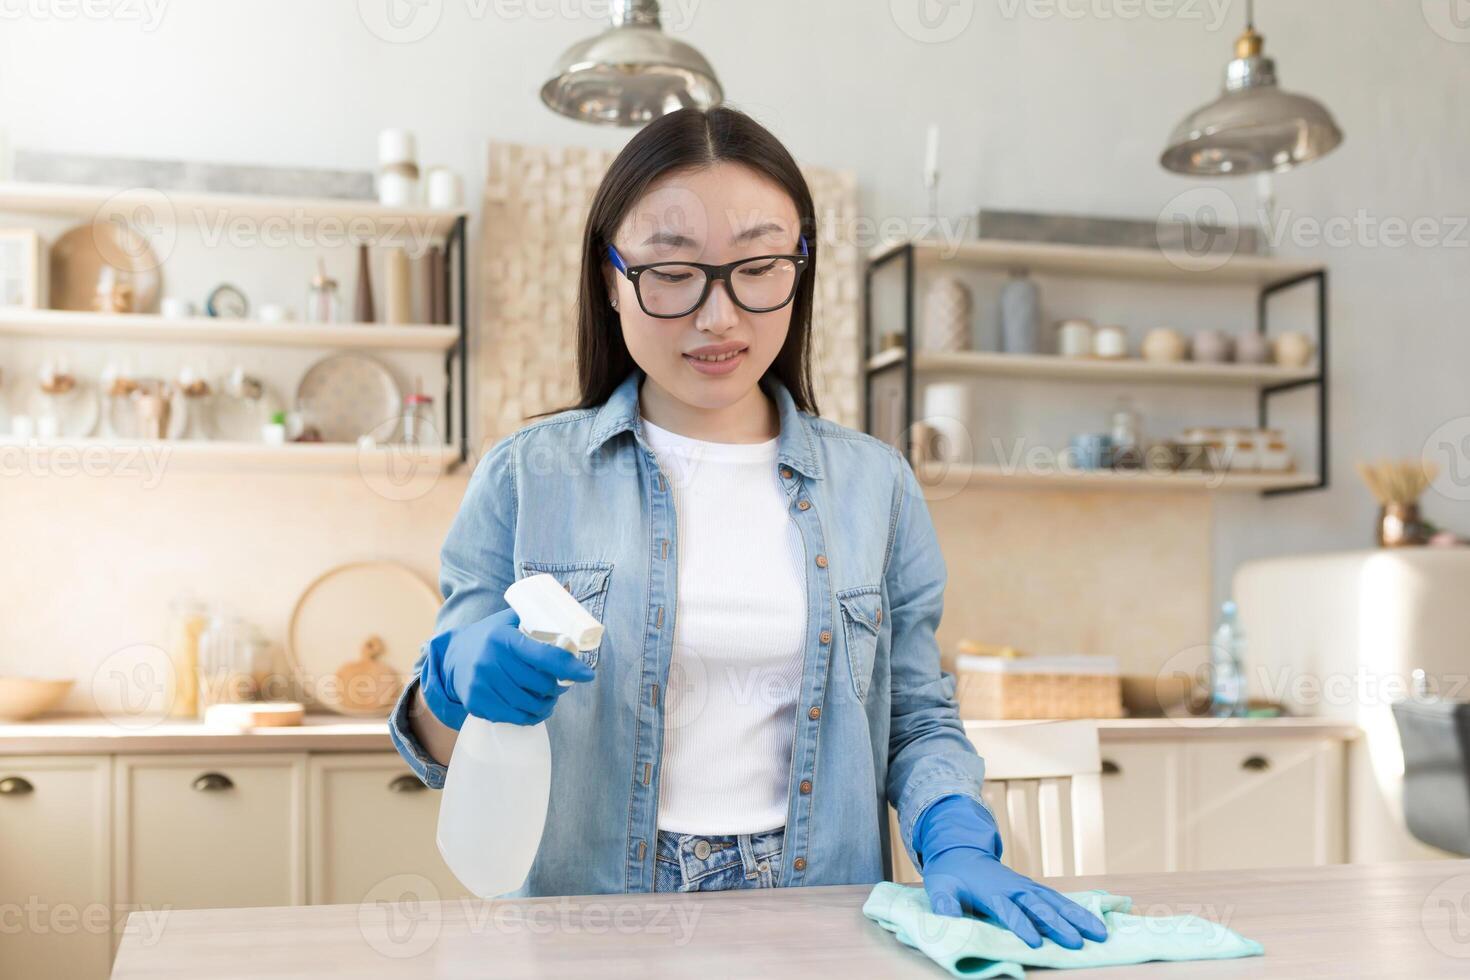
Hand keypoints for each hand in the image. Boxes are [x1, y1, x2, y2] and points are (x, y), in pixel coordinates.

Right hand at [421, 606, 595, 729]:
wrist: (452, 656)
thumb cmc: (490, 637)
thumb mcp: (507, 620)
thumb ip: (535, 613)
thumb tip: (569, 594)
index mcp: (504, 638)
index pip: (544, 656)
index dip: (569, 667)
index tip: (587, 674)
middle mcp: (491, 660)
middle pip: (540, 684)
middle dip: (559, 687)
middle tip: (563, 684)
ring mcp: (482, 683)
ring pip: (529, 704)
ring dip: (547, 704)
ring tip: (550, 698)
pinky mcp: (477, 702)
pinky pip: (513, 716)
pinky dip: (530, 716)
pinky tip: (535, 710)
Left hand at [914, 795, 1106, 949]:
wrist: (961, 853)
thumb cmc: (951, 876)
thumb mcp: (939, 888)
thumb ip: (945, 904)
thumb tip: (948, 920)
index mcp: (992, 891)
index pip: (1008, 911)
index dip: (1021, 926)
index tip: (1034, 943)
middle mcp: (1014, 888)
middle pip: (1039, 907)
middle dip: (1057, 925)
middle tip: (1076, 943)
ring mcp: (1027, 887)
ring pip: (1056, 902)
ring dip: (1077, 918)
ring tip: (1099, 934)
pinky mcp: (1034, 888)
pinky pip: (1059, 899)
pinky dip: (1077, 910)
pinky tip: (1094, 923)